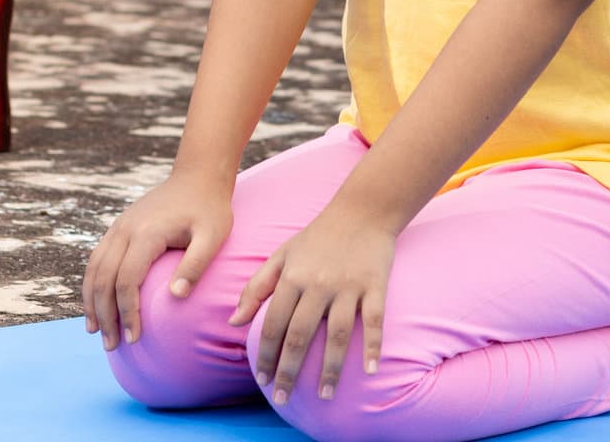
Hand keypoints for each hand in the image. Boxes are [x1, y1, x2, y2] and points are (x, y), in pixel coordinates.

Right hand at [82, 169, 233, 350]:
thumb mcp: (213, 236)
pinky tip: (96, 302)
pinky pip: (97, 258)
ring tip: (95, 331)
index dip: (128, 312)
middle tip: (111, 345)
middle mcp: (125, 229)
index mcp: (146, 234)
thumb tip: (176, 297)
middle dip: (105, 315)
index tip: (134, 338)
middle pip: (103, 278)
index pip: (127, 280)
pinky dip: (92, 283)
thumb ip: (195, 265)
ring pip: (93, 269)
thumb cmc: (210, 208)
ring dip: (91, 301)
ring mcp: (119, 226)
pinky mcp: (119, 227)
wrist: (198, 175)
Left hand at [229, 203, 394, 404]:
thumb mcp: (282, 255)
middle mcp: (318, 284)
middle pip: (301, 335)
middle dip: (290, 370)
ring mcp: (349, 286)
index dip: (266, 354)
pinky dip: (374, 346)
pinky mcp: (375, 286)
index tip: (262, 380)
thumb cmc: (318, 235)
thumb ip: (256, 287)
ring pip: (338, 334)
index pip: (274, 324)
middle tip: (283, 398)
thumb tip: (233, 321)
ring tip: (324, 394)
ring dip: (330, 367)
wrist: (362, 210)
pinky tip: (369, 370)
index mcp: (293, 277)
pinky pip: (375, 321)